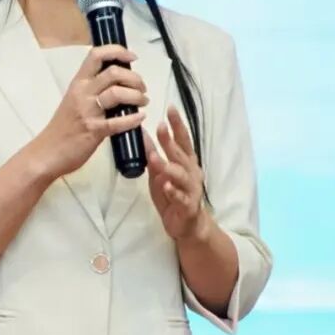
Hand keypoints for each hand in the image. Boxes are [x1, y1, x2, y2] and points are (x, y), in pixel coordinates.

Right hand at [33, 43, 148, 180]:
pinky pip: (118, 122)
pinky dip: (133, 119)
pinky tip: (140, 118)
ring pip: (117, 93)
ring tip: (143, 102)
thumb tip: (118, 83)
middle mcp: (82, 92)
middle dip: (134, 78)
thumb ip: (92, 90)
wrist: (46, 153)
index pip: (96, 55)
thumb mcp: (74, 101)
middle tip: (142, 88)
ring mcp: (88, 111)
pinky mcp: (94, 131)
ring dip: (137, 96)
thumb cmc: (63, 128)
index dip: (117, 51)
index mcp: (78, 83)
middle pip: (113, 72)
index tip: (132, 58)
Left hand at [142, 105, 206, 240]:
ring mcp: (191, 190)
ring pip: (181, 175)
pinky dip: (173, 191)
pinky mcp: (187, 206)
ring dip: (168, 166)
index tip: (171, 109)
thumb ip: (154, 155)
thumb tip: (142, 135)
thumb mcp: (160, 173)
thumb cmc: (174, 196)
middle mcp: (192, 173)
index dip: (177, 125)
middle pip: (181, 154)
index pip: (183, 140)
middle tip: (161, 127)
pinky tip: (166, 186)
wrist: (188, 226)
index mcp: (187, 162)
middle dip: (170, 141)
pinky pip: (180, 198)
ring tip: (155, 158)